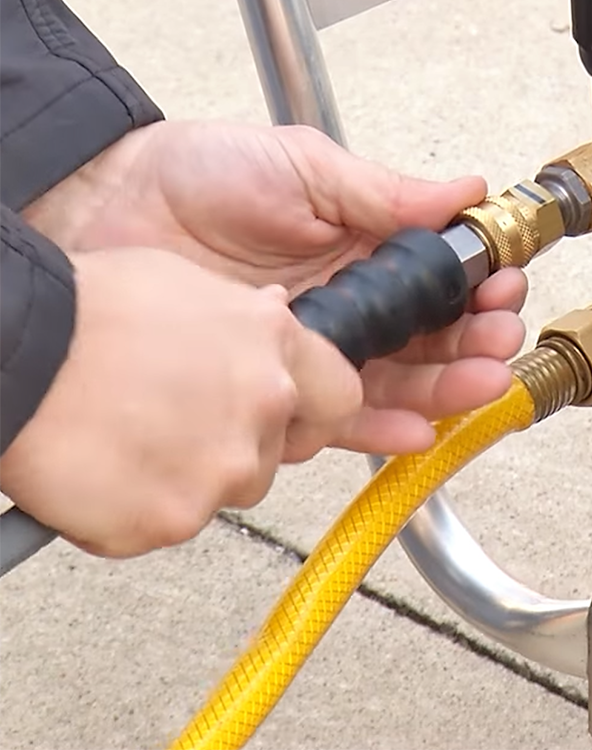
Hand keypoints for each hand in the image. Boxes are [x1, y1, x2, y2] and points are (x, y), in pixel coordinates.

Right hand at [0, 248, 371, 557]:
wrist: (11, 355)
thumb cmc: (81, 311)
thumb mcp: (182, 283)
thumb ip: (245, 317)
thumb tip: (274, 318)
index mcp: (275, 344)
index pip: (340, 398)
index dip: (311, 411)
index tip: (287, 416)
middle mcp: (264, 407)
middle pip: (276, 453)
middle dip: (236, 446)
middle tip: (172, 424)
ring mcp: (223, 468)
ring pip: (226, 491)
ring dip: (188, 478)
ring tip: (127, 439)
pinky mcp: (174, 518)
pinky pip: (167, 525)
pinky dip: (135, 510)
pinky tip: (101, 470)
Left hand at [25, 121, 526, 452]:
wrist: (105, 208)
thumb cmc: (194, 174)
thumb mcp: (302, 165)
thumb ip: (383, 191)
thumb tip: (465, 190)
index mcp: (364, 247)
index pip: (440, 276)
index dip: (479, 285)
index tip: (501, 286)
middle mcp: (350, 303)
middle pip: (433, 336)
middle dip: (476, 341)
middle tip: (497, 338)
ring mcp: (317, 348)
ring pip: (400, 381)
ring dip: (448, 387)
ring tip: (479, 382)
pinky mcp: (278, 386)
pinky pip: (339, 418)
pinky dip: (383, 428)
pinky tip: (421, 427)